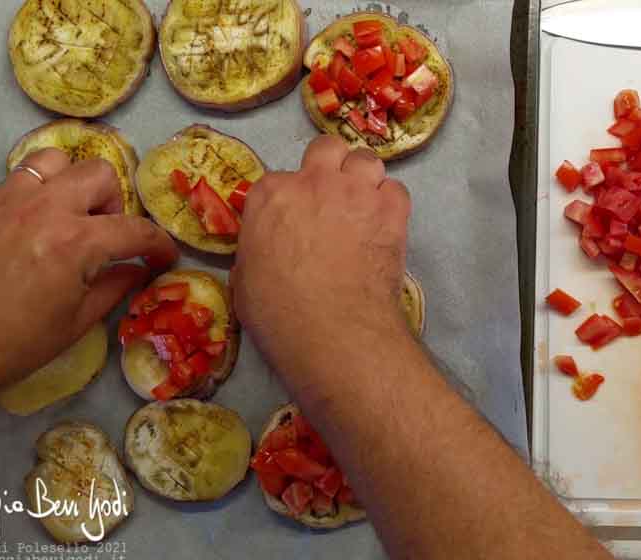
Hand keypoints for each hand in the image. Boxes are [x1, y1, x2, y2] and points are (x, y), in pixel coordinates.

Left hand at [0, 149, 177, 406]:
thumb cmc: (14, 345)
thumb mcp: (77, 322)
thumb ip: (115, 287)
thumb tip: (137, 270)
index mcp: (74, 244)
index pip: (135, 230)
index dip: (158, 244)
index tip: (162, 257)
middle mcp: (43, 210)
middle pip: (100, 174)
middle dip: (115, 204)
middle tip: (106, 236)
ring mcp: (7, 202)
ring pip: (57, 162)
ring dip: (73, 186)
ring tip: (68, 218)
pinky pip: (18, 178)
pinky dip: (37, 194)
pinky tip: (32, 227)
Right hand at [232, 136, 411, 391]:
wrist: (333, 329)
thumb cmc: (278, 312)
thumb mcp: (245, 280)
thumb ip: (255, 252)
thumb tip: (262, 255)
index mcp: (270, 195)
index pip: (279, 180)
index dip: (291, 200)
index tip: (297, 219)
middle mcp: (313, 181)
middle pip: (327, 149)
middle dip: (332, 166)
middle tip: (335, 196)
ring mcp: (356, 192)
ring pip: (367, 160)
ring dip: (365, 178)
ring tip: (365, 205)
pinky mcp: (391, 211)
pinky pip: (396, 190)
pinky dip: (391, 204)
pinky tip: (386, 224)